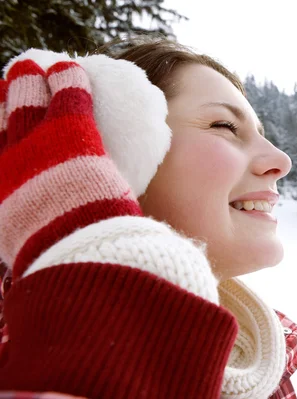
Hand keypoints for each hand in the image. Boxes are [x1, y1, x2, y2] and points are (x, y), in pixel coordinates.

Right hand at [0, 56, 140, 277]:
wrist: (73, 250)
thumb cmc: (56, 259)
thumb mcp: (29, 250)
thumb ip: (24, 240)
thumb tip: (21, 269)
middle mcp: (10, 164)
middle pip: (4, 121)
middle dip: (6, 100)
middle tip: (8, 83)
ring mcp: (38, 145)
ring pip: (28, 103)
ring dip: (29, 83)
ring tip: (30, 68)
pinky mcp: (71, 133)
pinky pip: (69, 97)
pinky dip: (69, 80)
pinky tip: (70, 68)